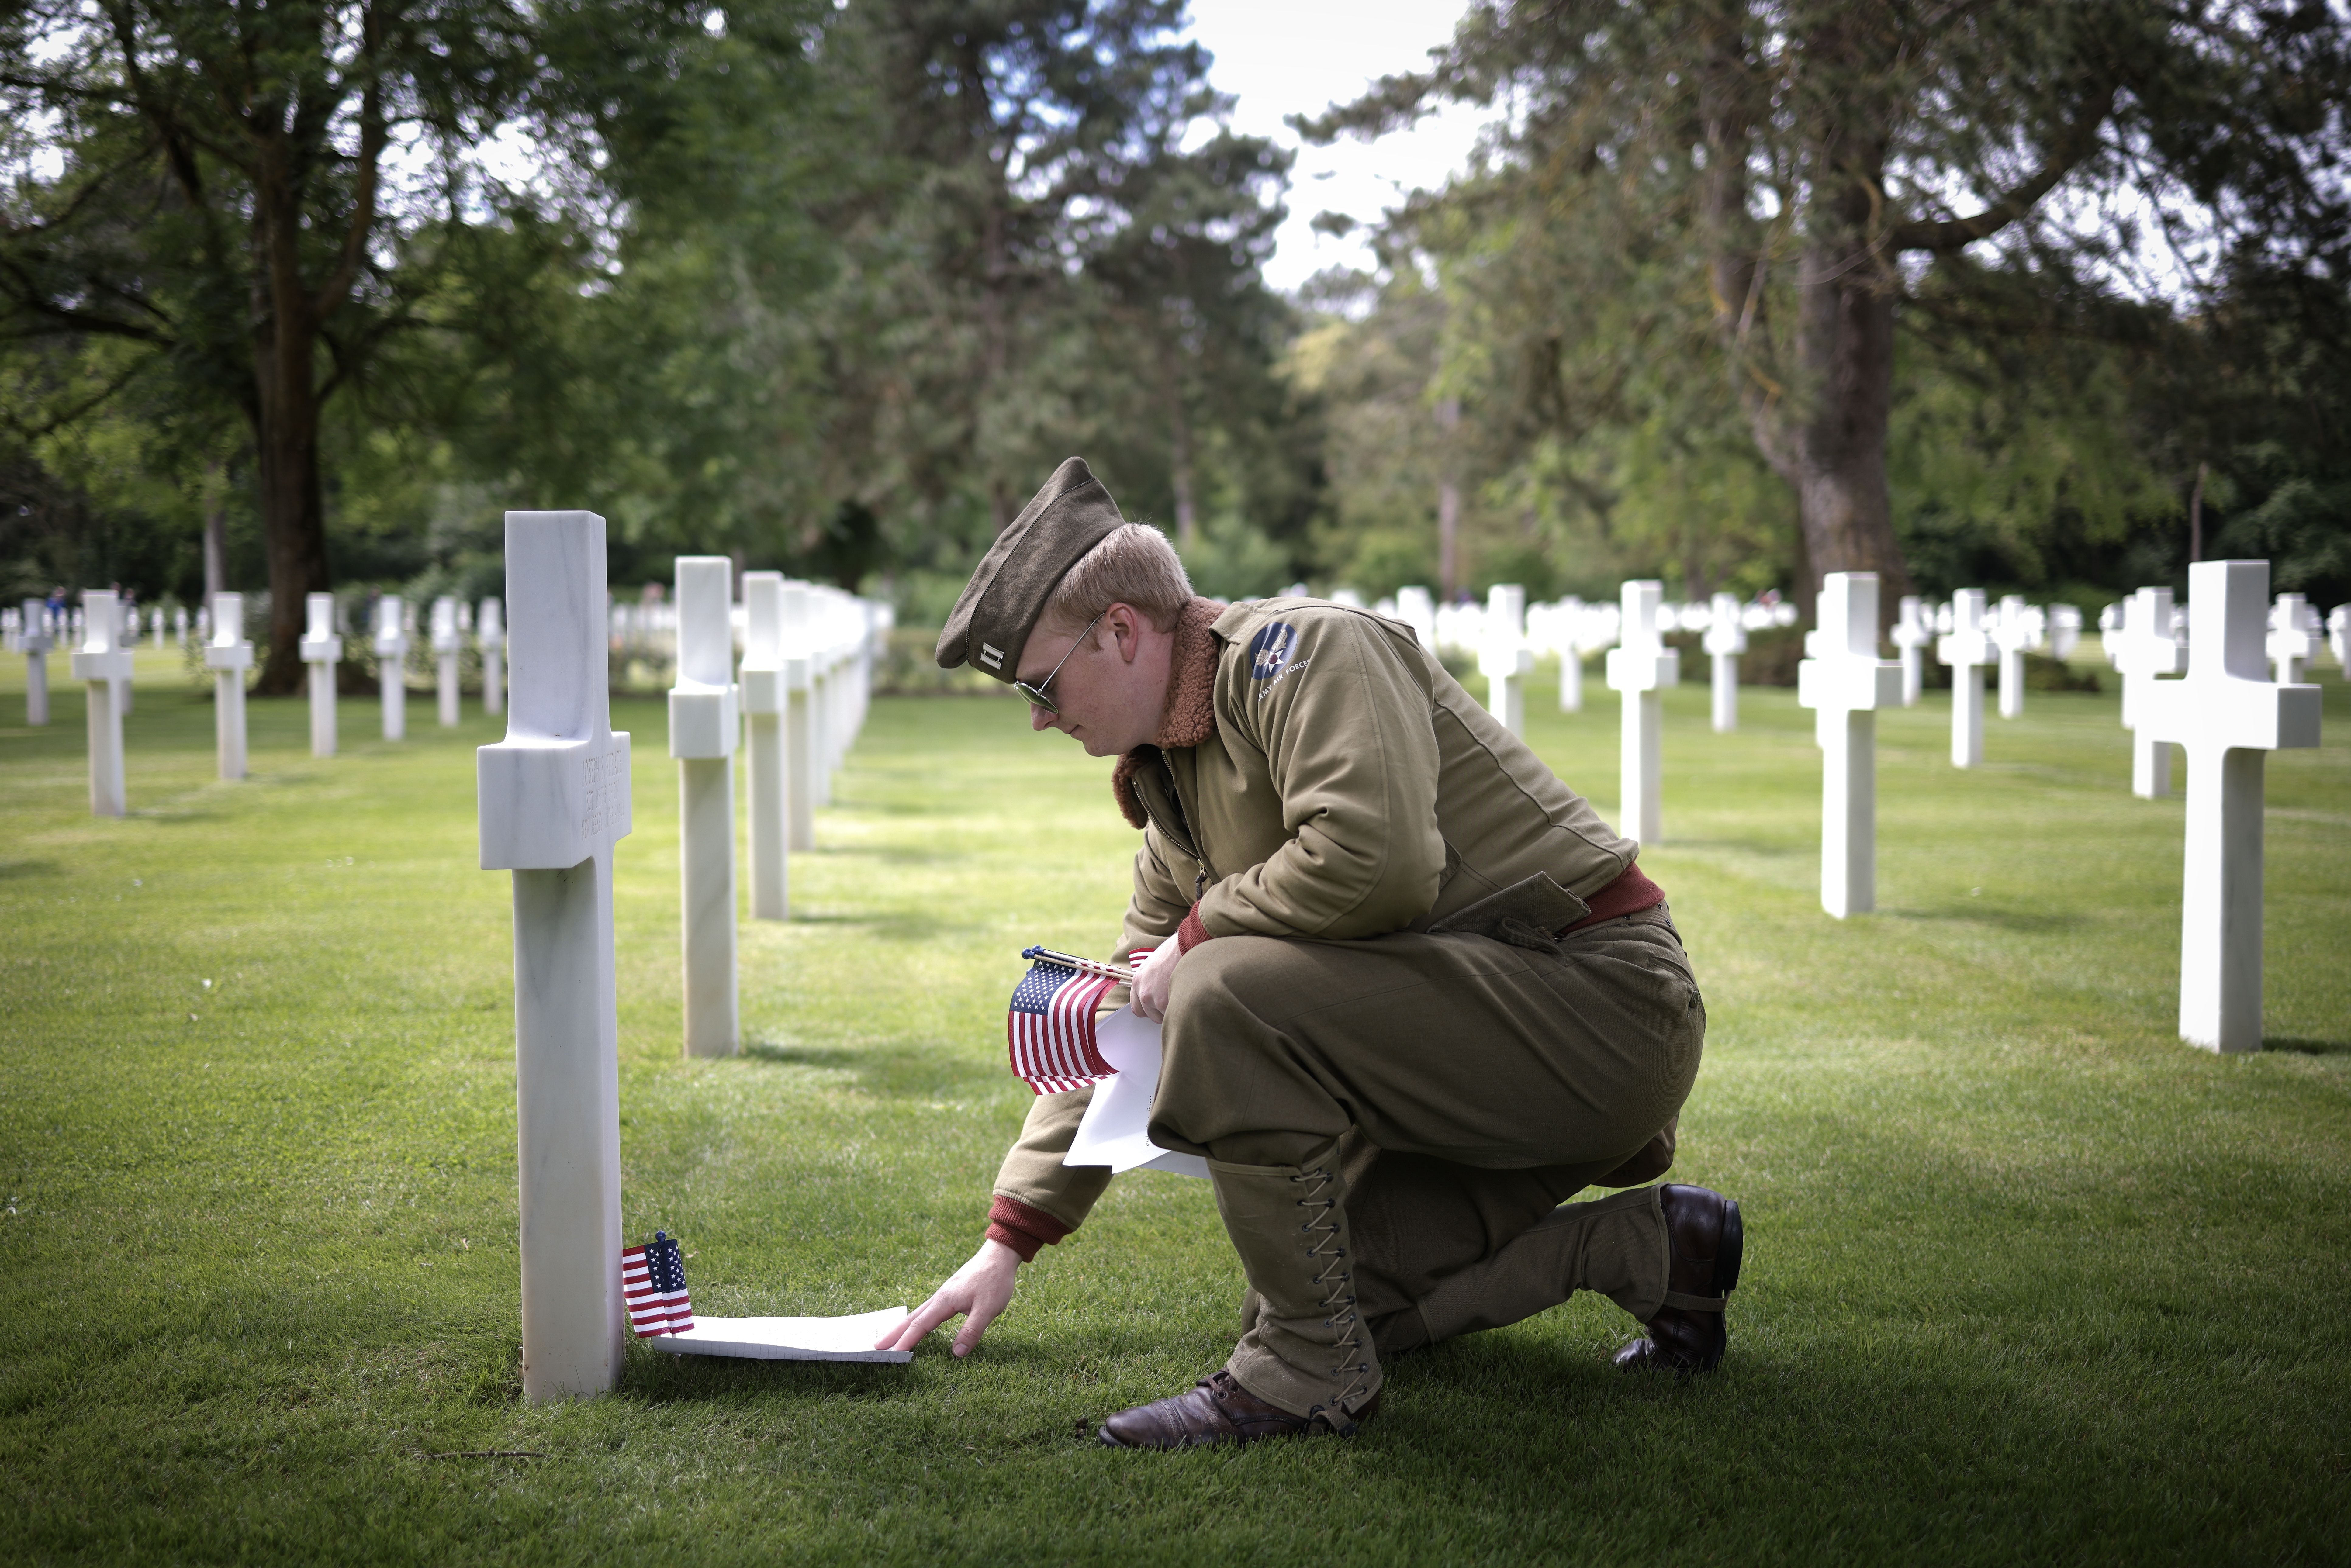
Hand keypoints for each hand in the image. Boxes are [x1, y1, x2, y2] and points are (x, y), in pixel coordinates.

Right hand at [875, 1237, 1020, 1355]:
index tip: (893, 1354)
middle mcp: (940, 1297)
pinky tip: (918, 1323)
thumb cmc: (995, 1281)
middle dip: (895, 1333)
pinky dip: (917, 1319)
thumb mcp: (988, 1309)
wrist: (999, 1255)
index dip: (907, 1341)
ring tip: (890, 1338)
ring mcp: (944, 1294)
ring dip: (904, 1326)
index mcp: (945, 1301)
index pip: (921, 1325)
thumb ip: (972, 1331)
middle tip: (876, 1347)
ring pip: (919, 1313)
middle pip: (912, 1318)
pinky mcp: (950, 1292)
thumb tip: (956, 1353)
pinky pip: (928, 1309)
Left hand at [1131, 934, 1183, 1022]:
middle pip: (1150, 1015)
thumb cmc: (1175, 951)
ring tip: (1181, 996)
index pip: (1137, 1007)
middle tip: (1172, 1001)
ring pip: (1162, 1017)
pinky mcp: (1166, 1004)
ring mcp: (1154, 1000)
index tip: (1158, 1007)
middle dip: (1161, 1012)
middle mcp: (1143, 992)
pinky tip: (1186, 998)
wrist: (1187, 945)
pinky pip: (1173, 1015)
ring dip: (1171, 1012)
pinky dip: (1180, 1010)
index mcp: (1138, 981)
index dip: (1149, 1009)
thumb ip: (1150, 981)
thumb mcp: (1154, 964)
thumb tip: (1155, 992)